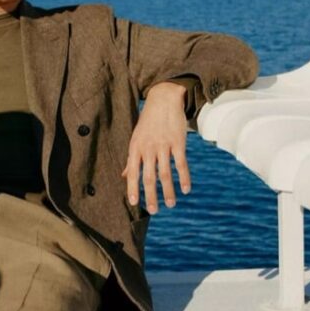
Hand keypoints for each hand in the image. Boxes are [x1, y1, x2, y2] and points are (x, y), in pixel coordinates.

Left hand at [122, 82, 190, 213]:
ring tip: (171, 204)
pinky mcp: (178, 142)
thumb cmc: (148, 123)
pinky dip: (184, 178)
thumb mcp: (136, 139)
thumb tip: (123, 176)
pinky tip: (186, 189)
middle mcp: (148, 148)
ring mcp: (164, 145)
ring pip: (166, 173)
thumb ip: (131, 159)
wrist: (164, 100)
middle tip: (153, 211)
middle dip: (151, 196)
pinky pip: (181, 164)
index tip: (134, 204)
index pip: (132, 172)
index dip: (133, 188)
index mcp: (135, 148)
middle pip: (149, 177)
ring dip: (168, 191)